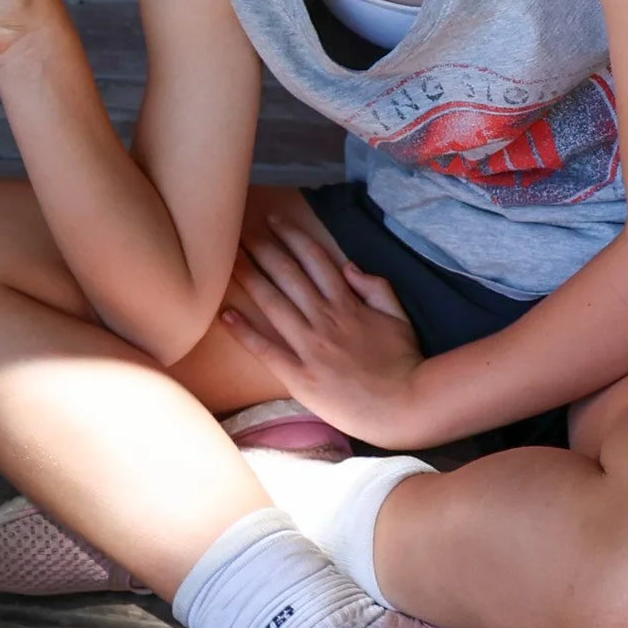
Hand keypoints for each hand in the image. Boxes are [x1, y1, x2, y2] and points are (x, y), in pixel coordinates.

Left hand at [222, 213, 427, 444]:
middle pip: (288, 276)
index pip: (315, 260)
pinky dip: (245, 332)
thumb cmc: (402, 363)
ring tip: (226, 261)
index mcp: (347, 304)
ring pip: (273, 304)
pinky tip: (225, 315)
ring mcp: (310, 347)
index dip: (292, 237)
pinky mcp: (299, 376)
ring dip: (249, 279)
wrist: (403, 406)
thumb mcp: (398, 316)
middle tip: (238, 232)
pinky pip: (267, 350)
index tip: (273, 221)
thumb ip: (376, 288)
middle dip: (262, 250)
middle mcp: (325, 319)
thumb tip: (348, 265)